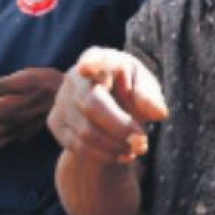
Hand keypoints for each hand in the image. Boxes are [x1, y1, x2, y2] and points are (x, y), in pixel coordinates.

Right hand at [48, 47, 168, 166]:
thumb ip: (151, 97)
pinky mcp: (55, 121)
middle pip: (92, 105)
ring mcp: (61, 99)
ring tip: (136, 148)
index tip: (86, 68)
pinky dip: (104, 155)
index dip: (90, 64)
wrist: (109, 109)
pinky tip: (121, 154)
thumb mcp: (146, 88)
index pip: (93, 60)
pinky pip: (78, 146)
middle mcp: (75, 77)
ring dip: (115, 146)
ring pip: (86, 132)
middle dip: (120, 128)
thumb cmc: (131, 91)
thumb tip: (159, 113)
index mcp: (100, 59)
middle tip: (142, 143)